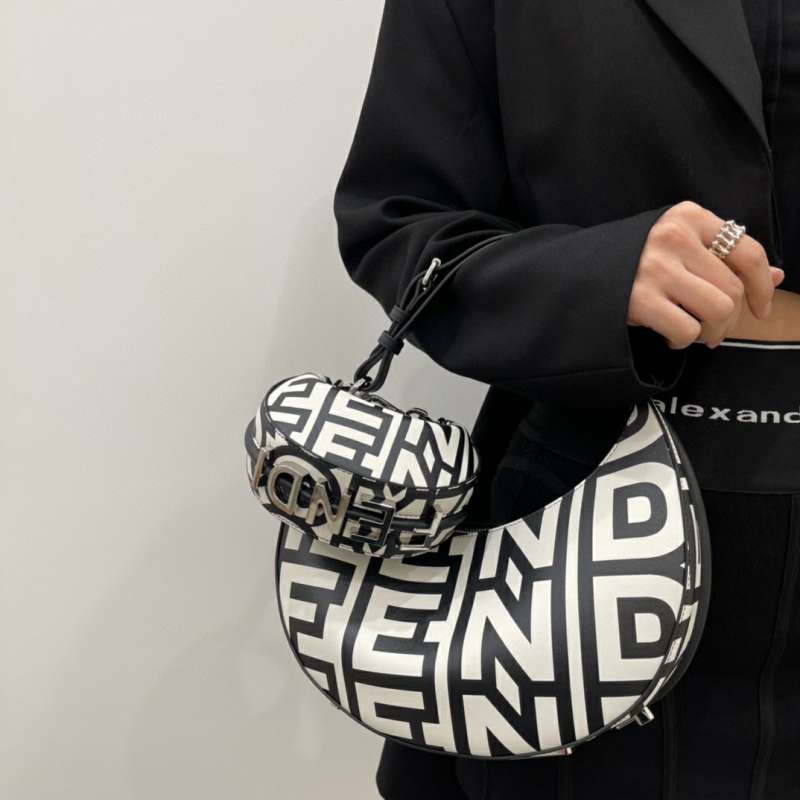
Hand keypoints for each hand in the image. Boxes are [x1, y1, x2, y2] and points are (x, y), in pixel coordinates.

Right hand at [628, 200, 784, 348]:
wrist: (572, 272)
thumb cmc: (630, 260)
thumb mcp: (676, 246)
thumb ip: (722, 257)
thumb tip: (777, 277)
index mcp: (687, 216)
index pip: (747, 250)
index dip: (762, 285)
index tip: (759, 308)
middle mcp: (673, 237)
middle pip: (733, 288)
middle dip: (728, 318)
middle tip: (711, 328)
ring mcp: (655, 268)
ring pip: (718, 310)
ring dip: (711, 331)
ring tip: (692, 332)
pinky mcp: (639, 299)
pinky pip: (687, 329)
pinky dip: (683, 340)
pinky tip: (668, 334)